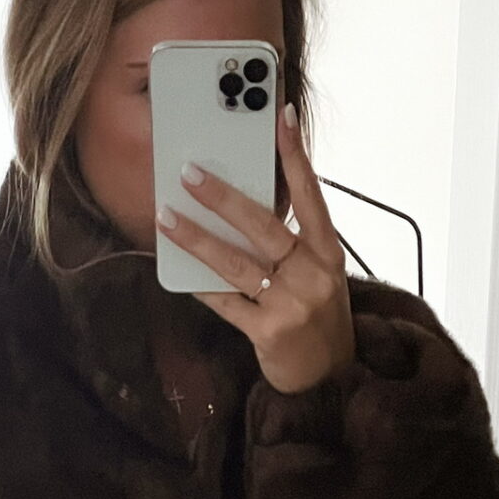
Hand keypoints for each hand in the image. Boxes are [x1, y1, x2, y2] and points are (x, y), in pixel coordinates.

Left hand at [156, 100, 355, 395]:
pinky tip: (179, 269)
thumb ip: (291, 245)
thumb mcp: (319, 276)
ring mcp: (292, 305)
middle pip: (263, 226)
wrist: (331, 382)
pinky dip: (201, 286)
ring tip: (166, 216)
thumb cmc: (319, 320)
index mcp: (329, 254)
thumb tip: (241, 208)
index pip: (312, 195)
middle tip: (189, 173)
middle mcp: (314, 275)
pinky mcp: (270, 333)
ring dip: (197, 238)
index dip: (295, 155)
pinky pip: (226, 303)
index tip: (279, 115)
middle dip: (223, 197)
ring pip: (237, 263)